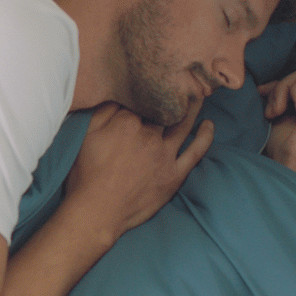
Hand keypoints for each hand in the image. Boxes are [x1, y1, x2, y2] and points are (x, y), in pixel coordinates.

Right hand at [60, 102, 213, 242]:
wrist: (96, 212)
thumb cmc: (87, 174)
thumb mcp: (86, 135)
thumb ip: (103, 111)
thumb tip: (119, 96)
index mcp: (127, 122)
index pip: (140, 100)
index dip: (144, 93)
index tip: (149, 87)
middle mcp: (150, 135)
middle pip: (163, 109)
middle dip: (171, 95)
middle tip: (180, 83)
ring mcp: (165, 155)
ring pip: (183, 124)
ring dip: (192, 107)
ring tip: (199, 95)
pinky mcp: (174, 174)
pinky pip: (196, 152)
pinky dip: (205, 137)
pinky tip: (208, 125)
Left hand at [259, 66, 295, 183]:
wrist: (294, 165)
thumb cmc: (287, 148)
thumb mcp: (282, 114)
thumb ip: (281, 96)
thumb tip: (265, 85)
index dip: (280, 86)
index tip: (262, 95)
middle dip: (280, 88)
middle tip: (271, 111)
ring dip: (283, 89)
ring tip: (276, 112)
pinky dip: (295, 90)